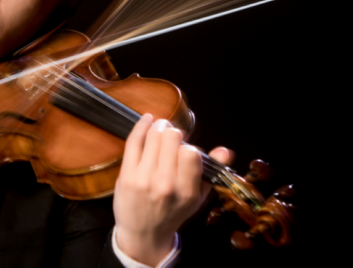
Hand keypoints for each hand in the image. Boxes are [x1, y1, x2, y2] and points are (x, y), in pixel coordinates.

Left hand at [113, 113, 231, 265]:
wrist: (143, 233)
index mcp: (186, 192)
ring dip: (158, 126)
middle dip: (173, 132)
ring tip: (160, 127)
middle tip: (171, 134)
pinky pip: (133, 142)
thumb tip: (225, 150)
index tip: (184, 147)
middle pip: (171, 139)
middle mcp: (165, 185)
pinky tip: (146, 120)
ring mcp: (143, 179)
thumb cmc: (172, 213)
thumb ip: (211, 173)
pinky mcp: (126, 175)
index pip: (191, 153)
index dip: (188, 145)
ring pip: (153, 137)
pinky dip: (141, 126)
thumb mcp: (197, 198)